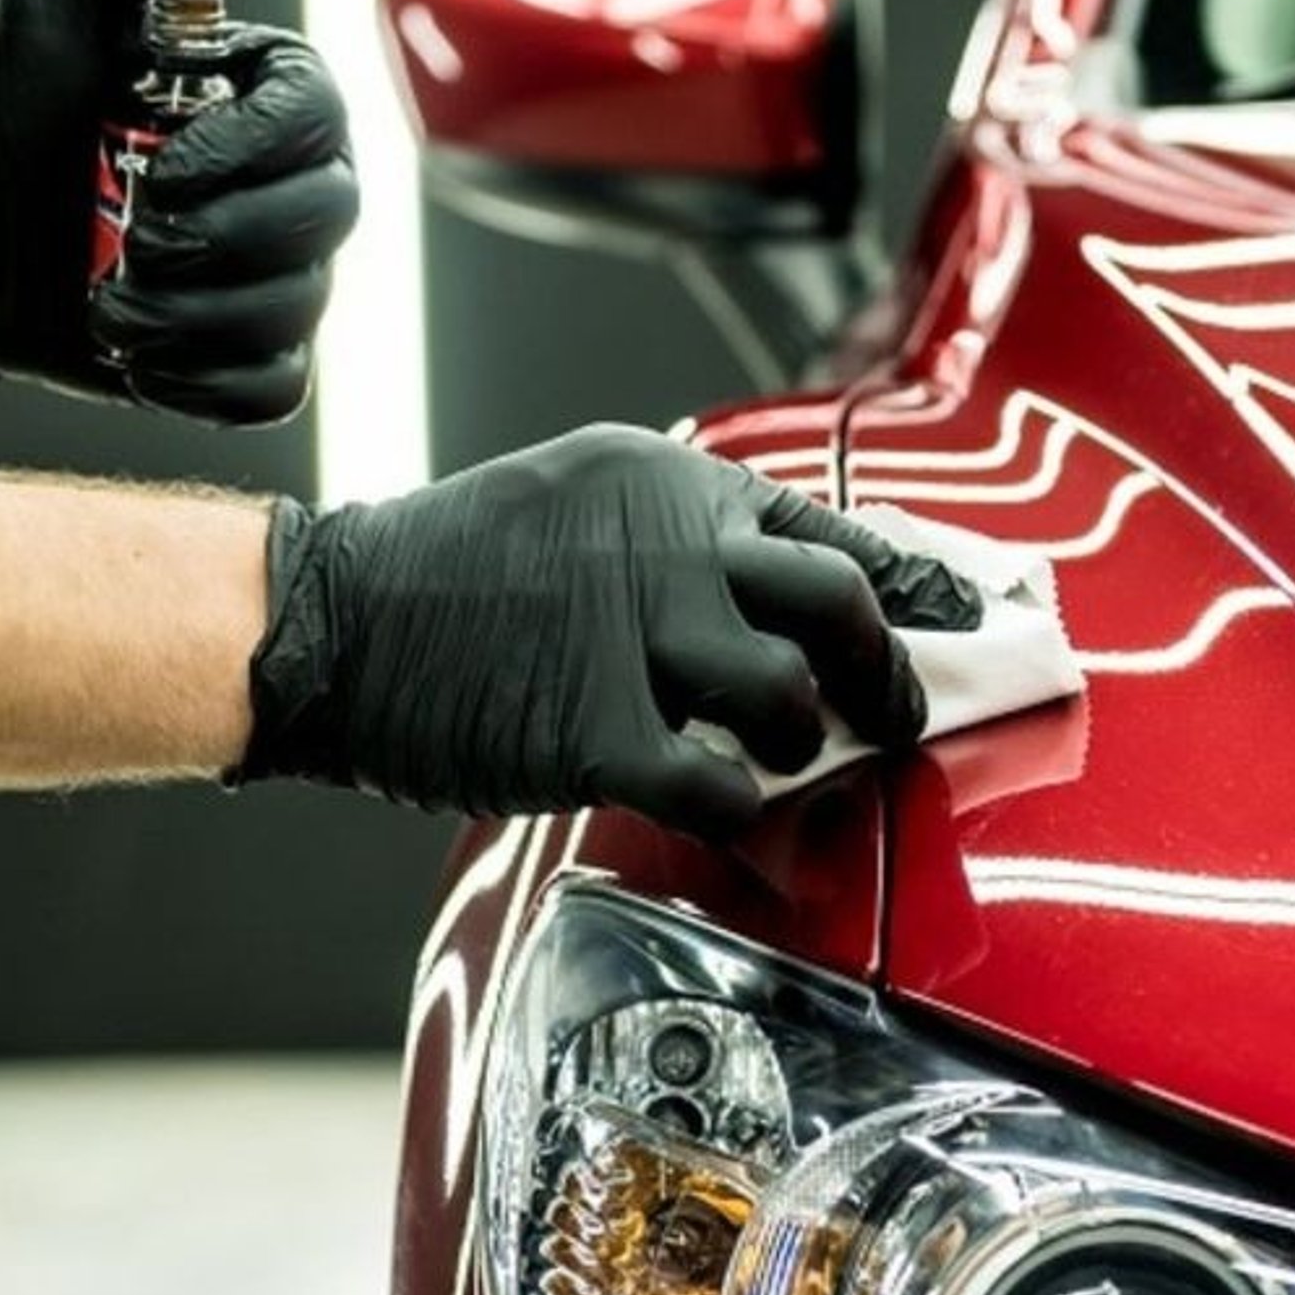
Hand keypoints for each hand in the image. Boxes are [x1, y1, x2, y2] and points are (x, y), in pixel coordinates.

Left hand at [0, 0, 356, 420]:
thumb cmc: (17, 97)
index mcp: (276, 98)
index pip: (321, 120)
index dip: (250, 153)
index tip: (161, 165)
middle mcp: (297, 188)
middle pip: (326, 221)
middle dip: (220, 240)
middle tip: (135, 237)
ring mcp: (280, 279)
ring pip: (295, 312)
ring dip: (189, 316)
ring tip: (109, 302)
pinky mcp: (247, 359)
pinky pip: (274, 390)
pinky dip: (205, 383)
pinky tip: (141, 357)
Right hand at [237, 426, 981, 830]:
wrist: (328, 624)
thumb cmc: (445, 578)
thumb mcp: (574, 506)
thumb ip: (677, 542)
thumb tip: (782, 603)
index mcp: (664, 481)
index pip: (825, 525)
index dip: (911, 582)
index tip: (966, 619)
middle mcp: (667, 543)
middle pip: (839, 602)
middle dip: (887, 672)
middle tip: (897, 716)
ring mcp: (637, 634)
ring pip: (792, 698)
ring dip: (801, 746)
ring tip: (772, 761)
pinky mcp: (601, 731)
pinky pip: (724, 788)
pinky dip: (742, 812)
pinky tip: (721, 809)